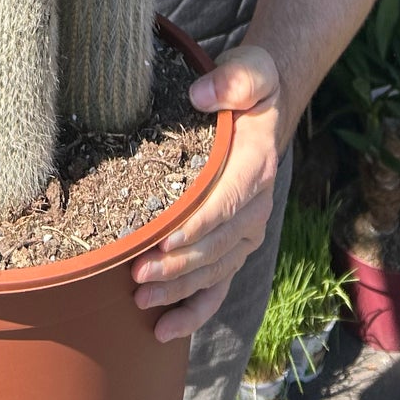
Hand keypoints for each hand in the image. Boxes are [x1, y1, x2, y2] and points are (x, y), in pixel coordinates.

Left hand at [131, 45, 285, 342]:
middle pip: (216, 247)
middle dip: (177, 267)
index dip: (196, 228)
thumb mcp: (250, 69)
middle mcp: (255, 206)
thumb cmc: (249, 86)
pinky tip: (166, 330)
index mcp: (256, 166)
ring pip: (214, 271)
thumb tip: (200, 96)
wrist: (263, 106)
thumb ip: (232, 80)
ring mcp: (245, 231)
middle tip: (136, 277)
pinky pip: (218, 285)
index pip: (226, 204)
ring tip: (141, 301)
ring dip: (179, 291)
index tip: (163, 243)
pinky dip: (195, 311)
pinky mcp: (234, 244)